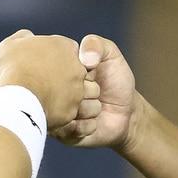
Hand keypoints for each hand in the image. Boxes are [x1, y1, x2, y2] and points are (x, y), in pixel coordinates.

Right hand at [0, 30, 87, 130]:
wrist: (16, 96)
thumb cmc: (12, 68)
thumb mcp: (11, 45)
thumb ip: (23, 38)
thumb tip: (27, 37)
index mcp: (63, 47)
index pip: (70, 49)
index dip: (59, 57)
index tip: (45, 65)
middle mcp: (76, 67)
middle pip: (81, 71)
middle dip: (69, 77)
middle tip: (50, 84)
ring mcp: (77, 90)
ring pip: (87, 93)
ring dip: (75, 96)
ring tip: (56, 101)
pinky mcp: (72, 110)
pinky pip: (75, 113)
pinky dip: (65, 113)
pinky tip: (51, 113)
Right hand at [53, 34, 137, 150]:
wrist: (127, 114)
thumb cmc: (116, 80)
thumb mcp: (110, 54)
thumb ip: (96, 44)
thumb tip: (83, 58)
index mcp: (56, 69)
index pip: (54, 66)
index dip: (77, 71)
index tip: (89, 73)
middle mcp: (51, 92)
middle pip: (61, 90)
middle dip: (85, 91)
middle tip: (96, 92)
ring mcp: (54, 114)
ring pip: (66, 111)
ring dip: (88, 110)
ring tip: (95, 107)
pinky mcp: (62, 134)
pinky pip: (70, 129)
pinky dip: (87, 125)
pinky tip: (93, 122)